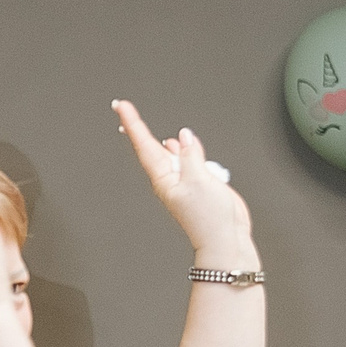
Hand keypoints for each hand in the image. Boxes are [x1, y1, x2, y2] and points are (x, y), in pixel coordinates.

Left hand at [113, 99, 253, 265]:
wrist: (225, 239)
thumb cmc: (209, 218)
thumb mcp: (200, 181)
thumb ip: (191, 156)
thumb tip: (183, 137)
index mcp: (164, 179)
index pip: (145, 145)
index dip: (133, 124)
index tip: (121, 107)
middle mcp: (170, 179)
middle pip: (150, 147)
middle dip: (136, 128)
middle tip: (121, 109)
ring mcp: (184, 181)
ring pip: (168, 153)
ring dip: (155, 138)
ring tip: (137, 125)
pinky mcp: (199, 184)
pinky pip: (187, 161)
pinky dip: (181, 149)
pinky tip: (177, 142)